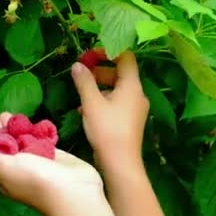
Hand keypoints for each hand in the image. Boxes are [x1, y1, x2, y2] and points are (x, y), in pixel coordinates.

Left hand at [0, 112, 103, 215]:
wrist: (72, 189)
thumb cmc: (34, 179)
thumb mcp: (3, 168)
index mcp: (0, 173)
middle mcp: (15, 167)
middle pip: (1, 145)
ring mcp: (33, 160)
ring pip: (18, 140)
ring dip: (12, 127)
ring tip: (7, 113)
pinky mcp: (49, 153)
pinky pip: (36, 139)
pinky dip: (31, 130)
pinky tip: (28, 121)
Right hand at [70, 50, 149, 169]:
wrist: (121, 163)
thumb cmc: (107, 130)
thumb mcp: (91, 103)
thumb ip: (84, 81)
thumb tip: (77, 65)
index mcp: (132, 85)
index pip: (125, 57)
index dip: (107, 52)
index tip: (89, 56)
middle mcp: (138, 94)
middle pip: (120, 73)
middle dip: (99, 71)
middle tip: (81, 74)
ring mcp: (136, 108)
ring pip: (117, 89)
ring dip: (99, 87)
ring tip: (81, 94)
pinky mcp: (130, 120)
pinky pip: (117, 103)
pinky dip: (103, 101)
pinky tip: (86, 111)